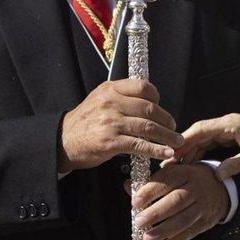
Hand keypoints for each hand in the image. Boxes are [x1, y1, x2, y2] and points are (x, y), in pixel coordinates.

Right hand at [59, 79, 183, 171]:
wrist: (63, 141)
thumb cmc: (85, 122)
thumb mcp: (99, 99)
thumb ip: (121, 97)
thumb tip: (149, 102)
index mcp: (110, 89)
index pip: (143, 87)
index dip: (158, 97)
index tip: (162, 108)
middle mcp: (111, 103)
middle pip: (149, 108)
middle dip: (166, 120)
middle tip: (174, 128)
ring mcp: (110, 122)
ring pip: (147, 127)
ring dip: (166, 136)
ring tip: (176, 142)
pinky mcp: (110, 142)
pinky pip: (139, 145)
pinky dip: (155, 150)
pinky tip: (164, 153)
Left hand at [129, 162, 230, 239]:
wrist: (221, 187)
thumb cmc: (189, 181)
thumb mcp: (174, 174)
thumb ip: (151, 181)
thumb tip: (127, 186)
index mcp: (184, 172)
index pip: (166, 181)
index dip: (150, 192)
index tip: (135, 202)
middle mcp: (195, 188)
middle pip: (175, 201)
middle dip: (156, 213)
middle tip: (139, 222)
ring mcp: (202, 205)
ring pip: (183, 218)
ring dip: (164, 230)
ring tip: (147, 238)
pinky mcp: (206, 220)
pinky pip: (192, 231)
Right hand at [167, 113, 239, 179]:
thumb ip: (237, 165)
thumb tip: (217, 176)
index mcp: (232, 124)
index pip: (202, 129)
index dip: (185, 141)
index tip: (172, 153)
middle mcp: (227, 123)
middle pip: (198, 132)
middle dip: (182, 146)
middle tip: (167, 161)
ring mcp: (227, 128)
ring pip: (201, 137)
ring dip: (188, 150)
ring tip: (174, 165)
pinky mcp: (228, 134)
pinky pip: (208, 141)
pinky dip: (198, 151)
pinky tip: (189, 163)